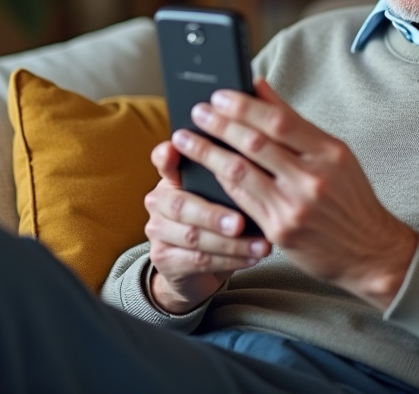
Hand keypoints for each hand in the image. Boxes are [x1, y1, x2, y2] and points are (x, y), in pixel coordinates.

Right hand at [143, 140, 270, 314]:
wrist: (196, 269)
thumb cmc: (215, 221)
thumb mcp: (220, 196)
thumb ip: (229, 180)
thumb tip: (260, 169)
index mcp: (171, 178)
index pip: (163, 160)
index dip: (166, 155)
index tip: (174, 148)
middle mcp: (159, 201)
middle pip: (181, 205)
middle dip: (214, 215)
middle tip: (241, 223)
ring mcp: (157, 231)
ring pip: (193, 237)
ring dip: (231, 243)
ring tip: (261, 245)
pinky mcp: (163, 259)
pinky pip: (199, 260)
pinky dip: (230, 260)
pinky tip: (251, 258)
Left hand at [175, 78, 418, 309]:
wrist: (370, 252)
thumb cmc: (350, 198)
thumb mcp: (335, 155)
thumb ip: (295, 122)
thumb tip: (259, 85)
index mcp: (330, 153)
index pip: (279, 121)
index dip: (244, 105)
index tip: (219, 95)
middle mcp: (313, 178)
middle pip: (255, 143)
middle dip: (219, 124)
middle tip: (198, 112)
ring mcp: (294, 206)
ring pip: (240, 172)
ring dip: (208, 152)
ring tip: (187, 139)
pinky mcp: (279, 231)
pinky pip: (241, 200)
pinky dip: (221, 181)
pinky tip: (207, 169)